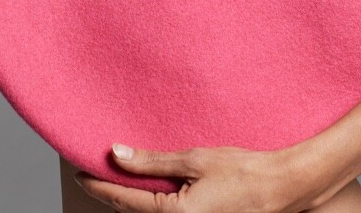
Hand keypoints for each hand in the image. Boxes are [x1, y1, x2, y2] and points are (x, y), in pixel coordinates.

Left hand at [73, 141, 306, 212]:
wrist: (279, 188)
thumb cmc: (242, 172)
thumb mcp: (194, 159)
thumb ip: (152, 161)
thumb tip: (117, 154)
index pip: (124, 200)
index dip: (100, 185)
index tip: (81, 173)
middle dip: (113, 195)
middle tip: (94, 174)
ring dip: (132, 201)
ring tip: (118, 179)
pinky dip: (150, 205)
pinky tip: (148, 190)